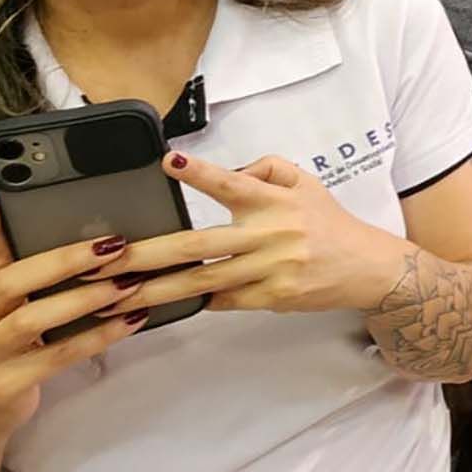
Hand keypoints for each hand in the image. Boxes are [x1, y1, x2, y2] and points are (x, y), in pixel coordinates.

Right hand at [0, 198, 148, 443]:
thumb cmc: (1, 347)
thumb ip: (8, 264)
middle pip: (11, 283)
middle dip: (63, 262)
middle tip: (112, 245)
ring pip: (33, 321)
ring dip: (84, 299)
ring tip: (128, 284)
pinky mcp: (5, 385)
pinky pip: (56, 357)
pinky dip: (96, 338)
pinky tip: (130, 321)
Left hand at [99, 153, 407, 317]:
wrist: (366, 266)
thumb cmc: (328, 222)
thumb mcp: (305, 182)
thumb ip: (265, 169)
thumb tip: (226, 171)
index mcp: (275, 201)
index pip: (233, 183)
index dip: (200, 173)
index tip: (168, 163)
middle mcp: (270, 235)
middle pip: (199, 246)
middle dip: (147, 254)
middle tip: (105, 260)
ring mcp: (270, 271)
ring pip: (202, 281)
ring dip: (155, 290)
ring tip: (115, 297)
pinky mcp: (272, 298)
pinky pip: (223, 301)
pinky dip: (194, 301)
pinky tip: (159, 308)